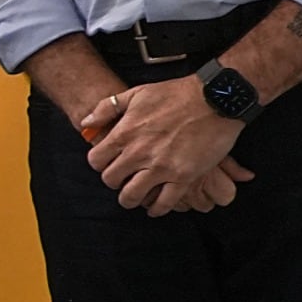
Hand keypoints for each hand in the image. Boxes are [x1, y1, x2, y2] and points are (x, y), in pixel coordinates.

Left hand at [85, 76, 243, 213]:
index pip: (96, 160)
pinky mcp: (184, 177)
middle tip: (123, 178)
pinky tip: (155, 207)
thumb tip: (86, 123)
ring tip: (136, 195)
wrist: (215, 98)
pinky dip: (157, 208)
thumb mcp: (136, 93)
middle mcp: (139, 153)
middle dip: (114, 181)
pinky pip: (164, 203)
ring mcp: (161, 167)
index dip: (99, 163)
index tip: (107, 163)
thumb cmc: (176, 93)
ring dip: (131, 198)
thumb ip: (107, 108)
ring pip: (132, 196)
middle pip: (111, 180)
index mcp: (125, 133)